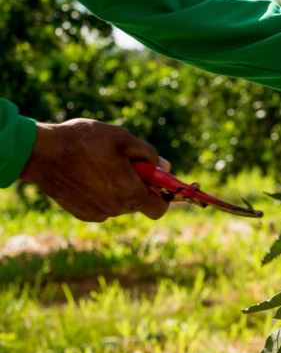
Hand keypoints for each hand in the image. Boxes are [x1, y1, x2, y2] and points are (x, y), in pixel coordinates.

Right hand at [19, 118, 169, 221]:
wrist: (40, 153)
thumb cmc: (83, 141)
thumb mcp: (122, 138)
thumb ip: (149, 155)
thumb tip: (166, 167)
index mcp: (130, 193)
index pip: (159, 208)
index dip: (162, 195)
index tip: (156, 182)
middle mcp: (116, 209)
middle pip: (139, 204)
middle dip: (138, 187)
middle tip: (124, 165)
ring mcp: (98, 214)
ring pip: (121, 205)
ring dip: (119, 189)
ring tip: (101, 166)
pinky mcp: (83, 214)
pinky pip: (103, 206)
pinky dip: (102, 194)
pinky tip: (88, 175)